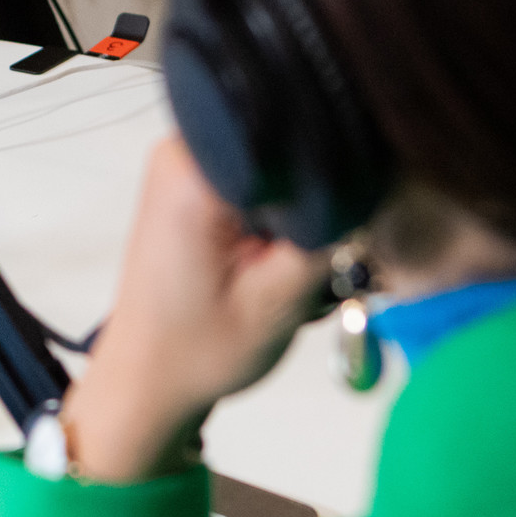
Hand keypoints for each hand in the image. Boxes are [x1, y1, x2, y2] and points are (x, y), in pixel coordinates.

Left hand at [63, 139, 333, 483]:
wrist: (148, 378)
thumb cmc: (198, 351)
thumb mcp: (279, 301)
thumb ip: (327, 233)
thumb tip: (366, 180)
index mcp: (193, 170)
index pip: (295, 138)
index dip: (331, 182)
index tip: (334, 234)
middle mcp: (181, 149)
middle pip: (287, 147)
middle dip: (311, 201)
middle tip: (297, 264)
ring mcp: (183, 161)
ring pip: (279, 166)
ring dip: (295, 213)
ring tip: (275, 265)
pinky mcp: (192, 181)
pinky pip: (257, 180)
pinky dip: (274, 218)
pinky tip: (264, 258)